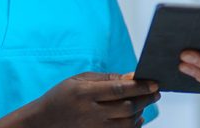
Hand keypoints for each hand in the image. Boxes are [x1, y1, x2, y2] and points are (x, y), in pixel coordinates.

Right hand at [0, 72, 158, 126]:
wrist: (43, 121)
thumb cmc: (62, 96)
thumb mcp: (79, 79)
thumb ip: (106, 78)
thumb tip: (132, 77)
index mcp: (85, 93)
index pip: (119, 89)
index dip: (140, 86)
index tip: (154, 83)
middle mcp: (90, 112)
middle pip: (127, 108)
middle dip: (145, 99)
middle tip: (155, 92)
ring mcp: (93, 127)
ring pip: (127, 122)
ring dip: (140, 112)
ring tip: (145, 102)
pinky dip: (133, 125)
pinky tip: (136, 116)